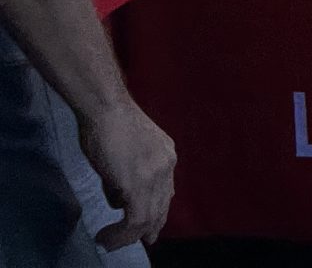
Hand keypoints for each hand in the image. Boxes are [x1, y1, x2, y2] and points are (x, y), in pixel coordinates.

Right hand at [83, 99, 175, 247]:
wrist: (106, 108)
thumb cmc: (108, 123)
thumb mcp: (126, 151)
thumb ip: (126, 174)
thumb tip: (118, 197)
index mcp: (166, 155)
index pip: (165, 192)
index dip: (156, 212)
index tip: (145, 227)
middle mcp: (167, 166)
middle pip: (161, 207)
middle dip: (149, 228)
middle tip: (136, 242)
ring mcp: (155, 175)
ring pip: (148, 218)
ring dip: (128, 236)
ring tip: (110, 241)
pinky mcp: (138, 184)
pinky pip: (135, 220)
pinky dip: (120, 234)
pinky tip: (106, 237)